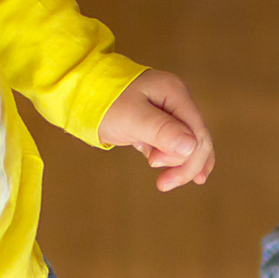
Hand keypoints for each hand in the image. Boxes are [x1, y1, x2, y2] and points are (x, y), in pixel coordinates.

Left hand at [98, 70, 214, 190]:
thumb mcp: (132, 117)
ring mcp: (168, 112)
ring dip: (179, 165)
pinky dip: (173, 160)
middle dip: (184, 164)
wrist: (80, 93)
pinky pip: (174, 145)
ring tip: (163, 182)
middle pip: (197, 140)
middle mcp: (176, 100)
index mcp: (174, 93)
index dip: (188, 158)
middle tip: (162, 184)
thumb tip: (192, 147)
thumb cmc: (103, 102)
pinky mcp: (158, 123)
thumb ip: (162, 130)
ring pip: (188, 145)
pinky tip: (172, 174)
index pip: (198, 132)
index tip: (156, 168)